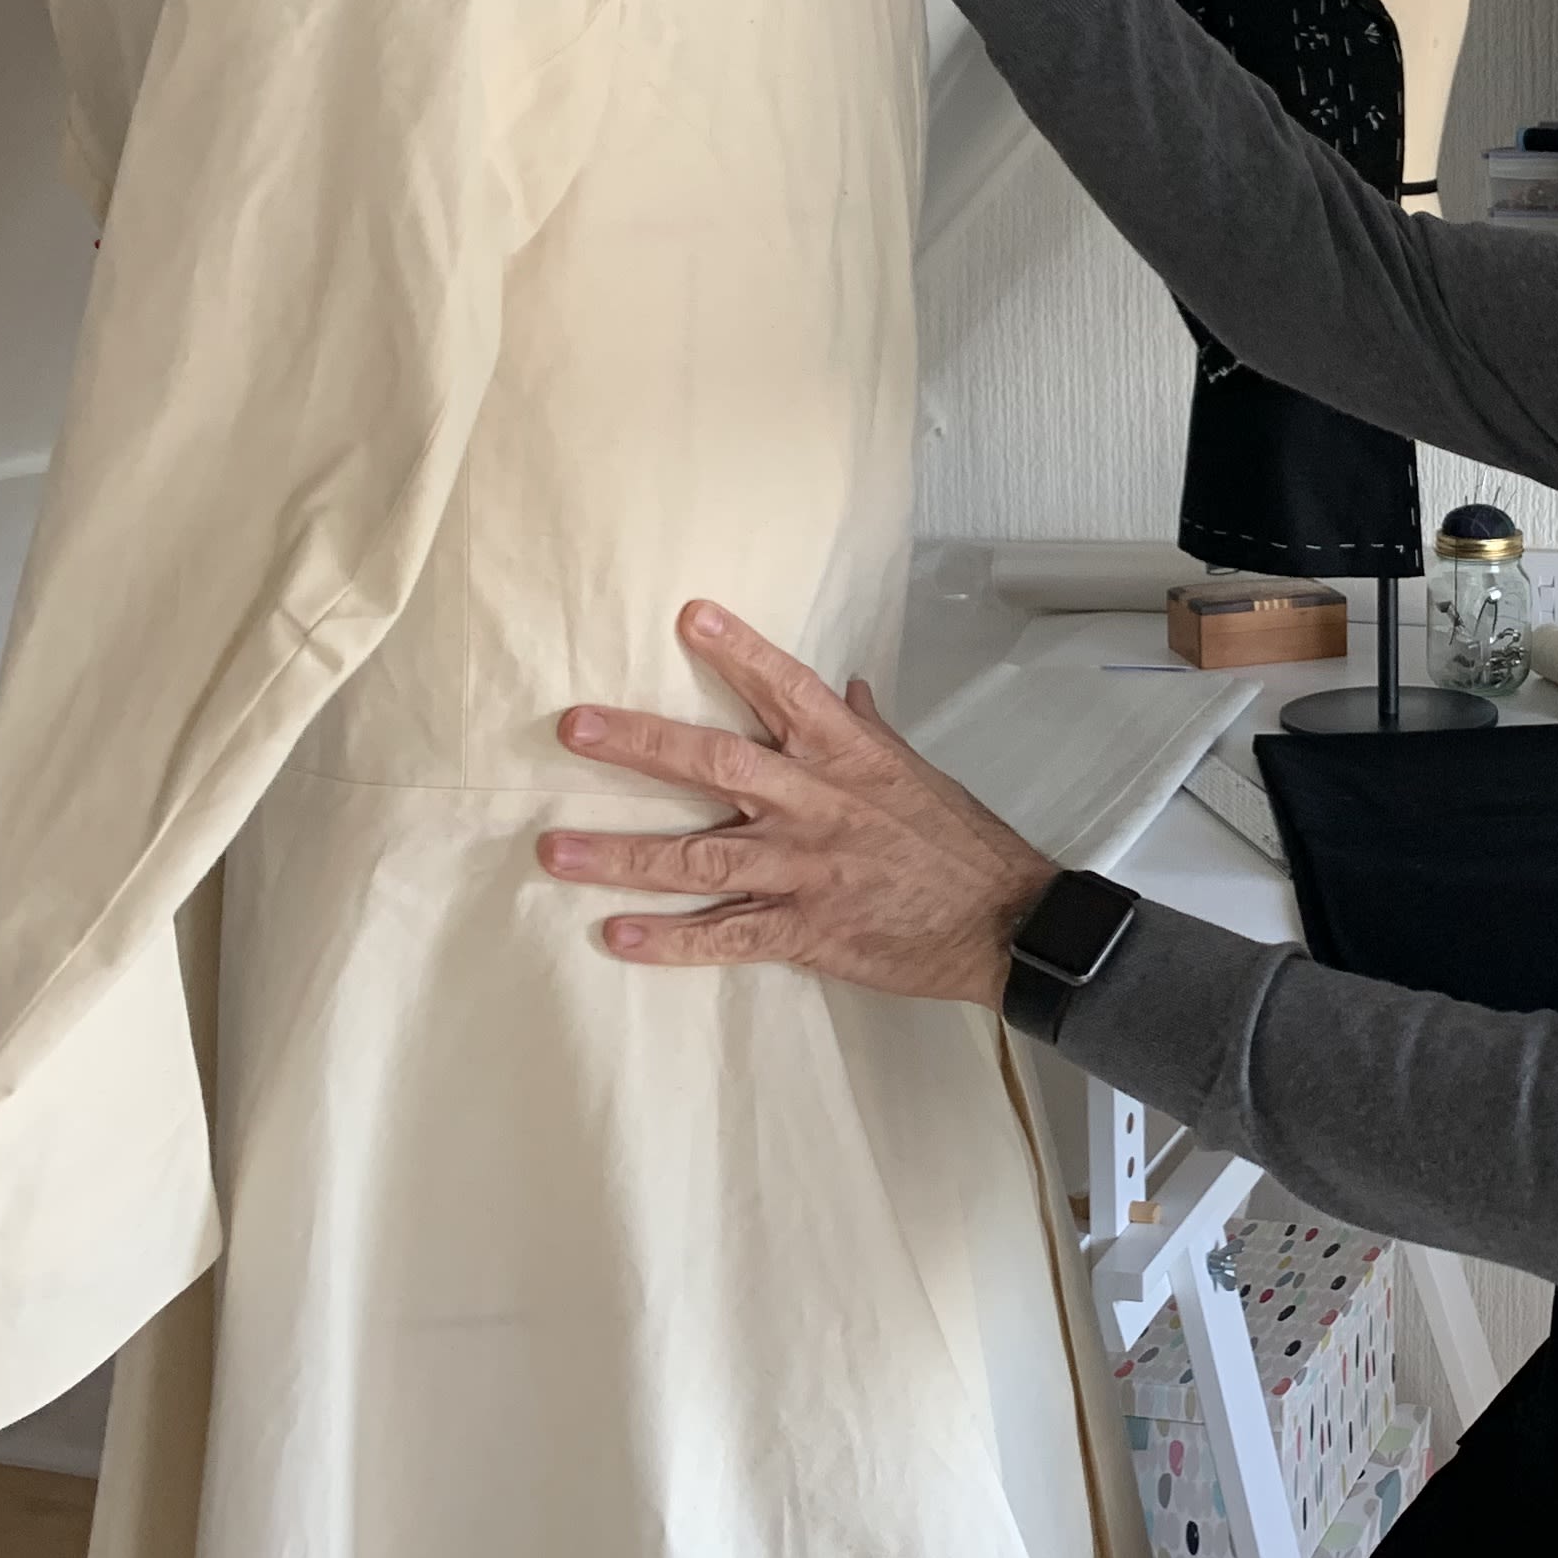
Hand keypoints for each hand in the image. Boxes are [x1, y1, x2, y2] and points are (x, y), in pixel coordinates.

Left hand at [540, 600, 1056, 1008]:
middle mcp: (816, 806)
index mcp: (847, 756)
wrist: (1001, 922)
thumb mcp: (915, 774)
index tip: (691, 616)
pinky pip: (726, 937)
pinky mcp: (806, 931)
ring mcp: (806, 871)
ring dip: (624, 855)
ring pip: (700, 859)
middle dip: (640, 746)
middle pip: (716, 766)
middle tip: (574, 729)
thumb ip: (868, 729)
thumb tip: (845, 689)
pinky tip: (618, 935)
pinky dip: (671, 941)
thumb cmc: (959, 843)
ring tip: (556, 849)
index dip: (740, 652)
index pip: (787, 690)